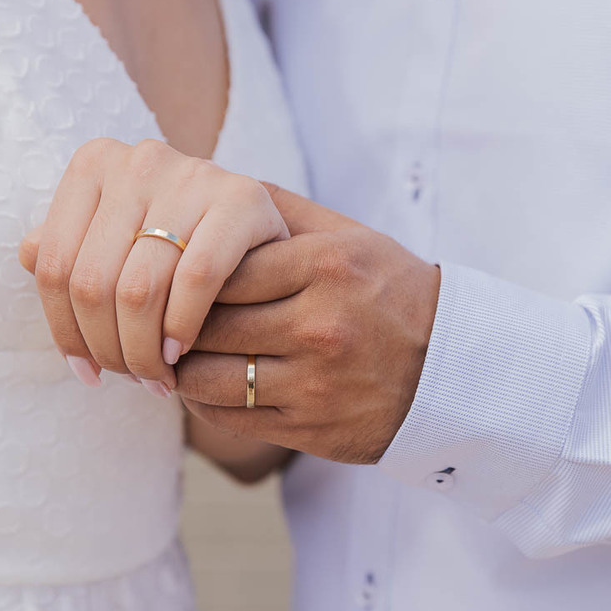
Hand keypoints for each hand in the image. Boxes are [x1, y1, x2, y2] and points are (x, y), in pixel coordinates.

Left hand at [18, 139, 288, 394]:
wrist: (266, 231)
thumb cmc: (181, 244)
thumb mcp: (120, 240)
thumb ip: (72, 247)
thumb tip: (26, 256)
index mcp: (95, 162)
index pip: (52, 265)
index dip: (64, 331)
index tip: (86, 373)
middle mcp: (139, 159)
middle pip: (93, 282)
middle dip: (108, 348)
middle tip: (129, 379)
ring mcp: (192, 173)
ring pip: (139, 289)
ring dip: (142, 350)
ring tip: (155, 376)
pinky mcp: (244, 197)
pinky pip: (197, 280)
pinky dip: (182, 327)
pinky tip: (180, 351)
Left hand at [174, 186, 440, 464]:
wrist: (452, 369)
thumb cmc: (391, 292)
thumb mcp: (352, 237)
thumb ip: (282, 210)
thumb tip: (213, 182)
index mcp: (326, 267)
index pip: (221, 268)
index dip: (188, 273)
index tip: (174, 274)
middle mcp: (321, 325)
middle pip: (208, 323)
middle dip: (175, 321)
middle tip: (158, 316)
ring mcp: (315, 383)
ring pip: (208, 377)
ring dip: (182, 366)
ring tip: (177, 352)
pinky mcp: (310, 428)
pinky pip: (229, 417)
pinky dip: (205, 402)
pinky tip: (206, 385)